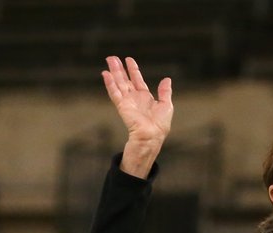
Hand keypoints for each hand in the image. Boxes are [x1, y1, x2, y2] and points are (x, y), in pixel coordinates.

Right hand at [101, 55, 172, 177]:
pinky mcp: (122, 105)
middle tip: (112, 57)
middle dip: (119, 68)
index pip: (137, 80)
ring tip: (109, 60)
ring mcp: (127, 101)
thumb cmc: (160, 124)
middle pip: (125, 80)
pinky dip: (110, 83)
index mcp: (145, 97)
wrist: (152, 135)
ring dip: (114, 72)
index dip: (133, 70)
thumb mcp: (166, 105)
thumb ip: (165, 92)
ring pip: (118, 83)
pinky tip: (106, 74)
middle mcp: (135, 98)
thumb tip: (167, 79)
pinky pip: (114, 92)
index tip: (129, 59)